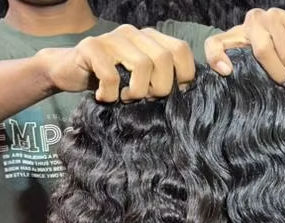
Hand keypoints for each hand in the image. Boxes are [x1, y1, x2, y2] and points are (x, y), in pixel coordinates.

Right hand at [37, 24, 195, 101]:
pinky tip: (105, 97)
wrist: (70, 72)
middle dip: (160, 88)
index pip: (181, 50)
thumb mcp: (143, 81)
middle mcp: (134, 33)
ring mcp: (112, 37)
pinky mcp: (91, 47)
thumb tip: (185, 92)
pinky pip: (111, 75)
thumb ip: (163, 79)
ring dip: (137, 92)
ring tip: (126, 98)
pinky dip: (111, 94)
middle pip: (164, 59)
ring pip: (142, 65)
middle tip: (146, 98)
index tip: (171, 94)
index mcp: (150, 39)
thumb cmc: (113, 82)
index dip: (183, 75)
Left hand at [205, 8, 284, 85]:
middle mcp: (253, 22)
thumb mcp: (264, 69)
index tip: (227, 73)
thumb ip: (250, 74)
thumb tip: (237, 85)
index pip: (216, 44)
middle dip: (279, 74)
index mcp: (239, 37)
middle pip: (261, 50)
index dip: (216, 57)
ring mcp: (274, 16)